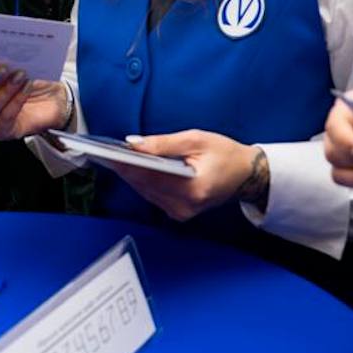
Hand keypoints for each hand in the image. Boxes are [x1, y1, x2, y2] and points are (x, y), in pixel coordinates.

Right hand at [0, 66, 67, 140]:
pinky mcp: (3, 132)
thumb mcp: (15, 64)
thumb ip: (2, 59)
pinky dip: (16, 102)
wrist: (52, 97)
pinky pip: (4, 119)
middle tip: (3, 68)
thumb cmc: (29, 78)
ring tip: (20, 76)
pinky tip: (26, 88)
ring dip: (5, 91)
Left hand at [109, 130, 266, 220]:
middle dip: (126, 168)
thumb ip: (163, 143)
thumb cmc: (225, 154)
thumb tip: (134, 144)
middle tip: (106, 151)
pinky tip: (133, 167)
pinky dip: (143, 181)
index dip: (127, 165)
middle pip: (145, 186)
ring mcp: (182, 213)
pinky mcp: (179, 212)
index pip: (151, 177)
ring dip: (132, 175)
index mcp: (193, 189)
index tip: (109, 153)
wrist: (246, 174)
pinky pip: (153, 195)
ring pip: (146, 192)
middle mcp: (185, 207)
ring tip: (115, 156)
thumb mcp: (196, 140)